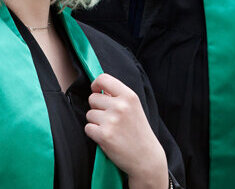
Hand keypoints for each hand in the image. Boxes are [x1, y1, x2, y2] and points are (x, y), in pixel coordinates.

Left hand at [86, 74, 168, 188]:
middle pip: (92, 98)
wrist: (146, 157)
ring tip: (110, 129)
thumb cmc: (138, 132)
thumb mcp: (134, 108)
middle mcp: (120, 106)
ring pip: (89, 114)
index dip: (96, 85)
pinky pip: (88, 128)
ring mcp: (112, 120)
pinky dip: (94, 133)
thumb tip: (98, 88)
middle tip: (109, 118)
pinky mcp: (104, 135)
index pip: (103, 78)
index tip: (96, 91)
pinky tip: (106, 137)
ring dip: (95, 122)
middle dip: (96, 108)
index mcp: (129, 96)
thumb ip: (118, 97)